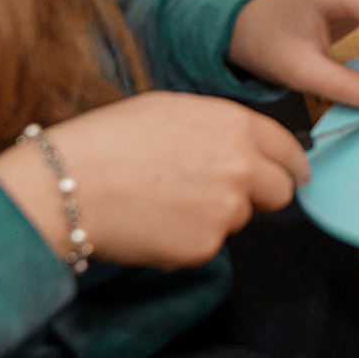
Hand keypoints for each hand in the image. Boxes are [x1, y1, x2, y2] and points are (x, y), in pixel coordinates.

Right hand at [0, 92, 307, 269]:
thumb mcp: (173, 109)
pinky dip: (187, 240)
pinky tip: (153, 223)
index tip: (290, 173)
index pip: (289, 150)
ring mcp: (226, 210)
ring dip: (216, 215)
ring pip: (239, 219)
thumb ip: (221, 128)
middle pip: (281, 192)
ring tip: (165, 200)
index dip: (289, 164)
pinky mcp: (203, 248)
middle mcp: (242, 167)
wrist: (68, 186)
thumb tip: (245, 145)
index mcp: (236, 125)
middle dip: (261, 194)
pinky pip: (207, 246)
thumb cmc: (109, 140)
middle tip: (222, 193)